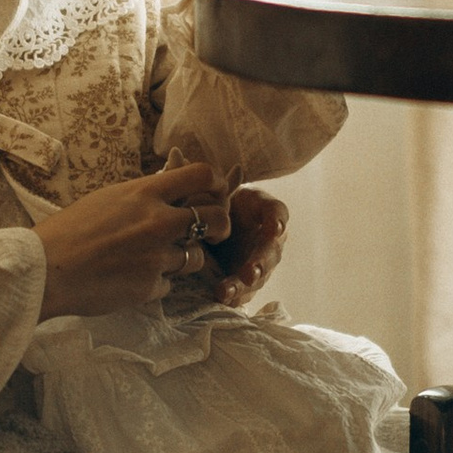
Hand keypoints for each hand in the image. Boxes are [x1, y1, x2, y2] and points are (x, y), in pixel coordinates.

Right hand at [34, 163, 231, 320]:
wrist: (46, 269)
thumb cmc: (68, 232)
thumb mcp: (107, 199)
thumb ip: (142, 198)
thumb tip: (167, 196)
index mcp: (144, 193)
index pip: (201, 175)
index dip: (215, 182)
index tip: (215, 191)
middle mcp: (157, 222)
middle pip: (215, 217)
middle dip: (220, 224)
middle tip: (214, 231)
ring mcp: (156, 256)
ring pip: (195, 257)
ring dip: (183, 258)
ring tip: (153, 259)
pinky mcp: (150, 287)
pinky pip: (168, 284)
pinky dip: (155, 283)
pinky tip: (129, 280)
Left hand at [205, 184, 286, 302]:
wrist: (214, 228)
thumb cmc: (218, 204)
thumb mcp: (212, 191)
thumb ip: (197, 180)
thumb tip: (175, 154)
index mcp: (265, 210)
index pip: (277, 213)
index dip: (277, 220)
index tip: (274, 228)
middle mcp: (269, 237)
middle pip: (272, 250)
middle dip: (261, 262)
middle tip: (252, 272)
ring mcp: (261, 261)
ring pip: (259, 275)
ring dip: (245, 284)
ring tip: (228, 290)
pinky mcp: (249, 280)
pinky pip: (246, 291)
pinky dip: (235, 295)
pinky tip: (223, 298)